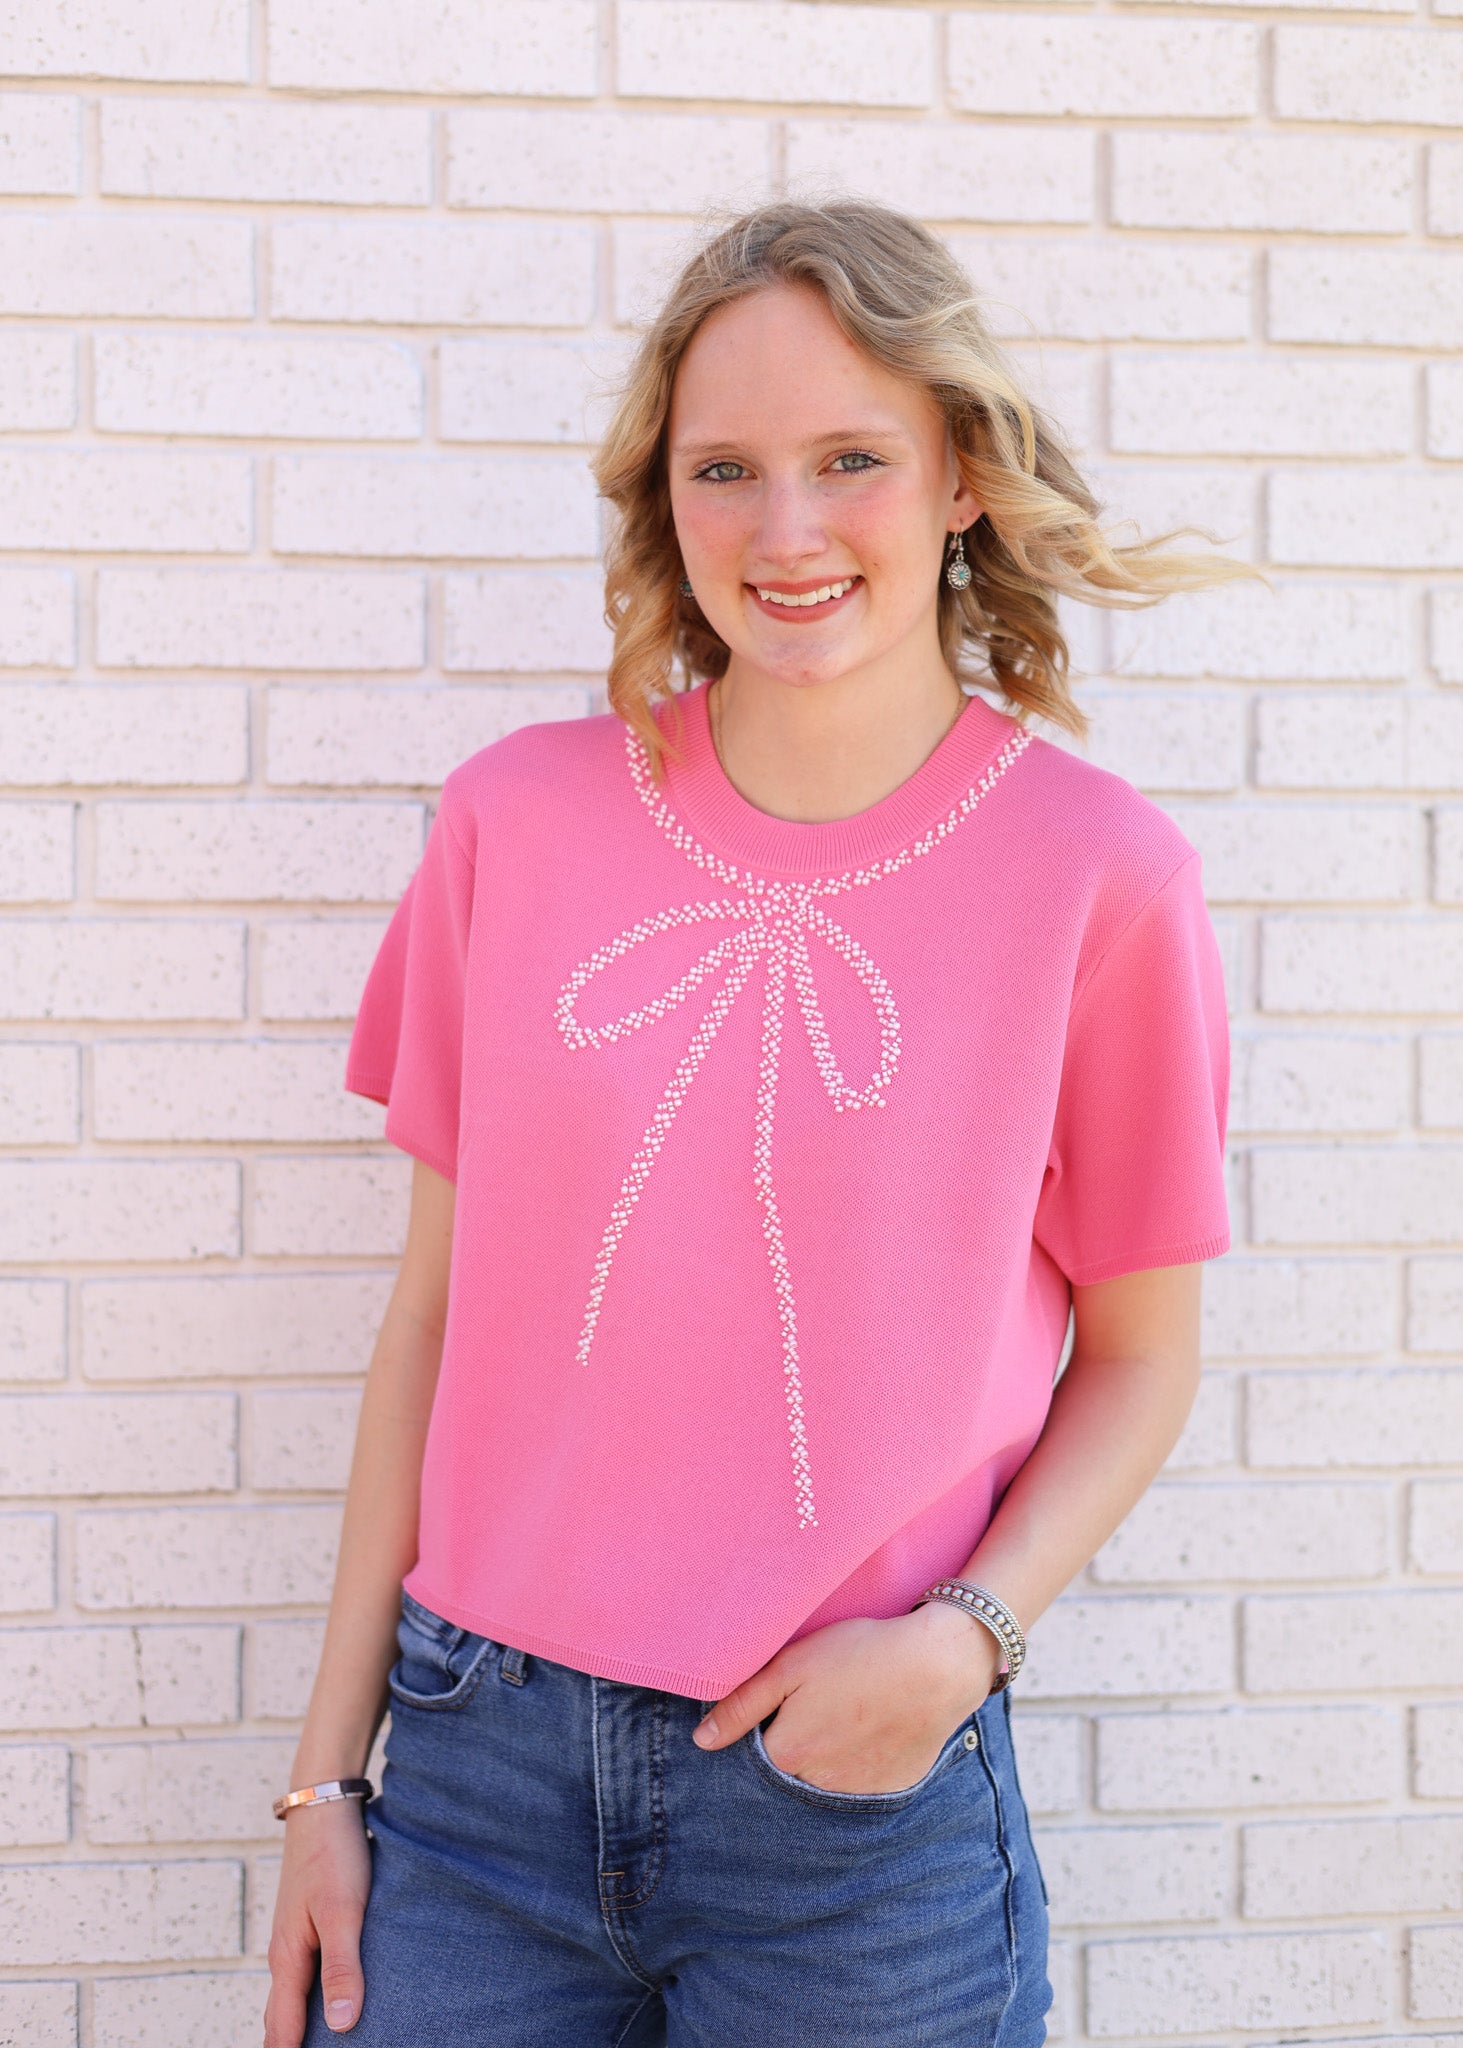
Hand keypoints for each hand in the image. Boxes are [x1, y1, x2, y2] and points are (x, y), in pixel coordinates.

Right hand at [264, 1798, 370, 2042]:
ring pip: (291, 1999)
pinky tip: (328, 2006)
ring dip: (297, 2028)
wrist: (323, 1806)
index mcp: (288, 1959)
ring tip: (315, 2046)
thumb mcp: (344, 1912)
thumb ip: (343, 1968)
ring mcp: (294, 1940)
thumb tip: (342, 2026)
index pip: (283, 2030)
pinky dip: (309, 2003)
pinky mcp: (309, 1926)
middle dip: (286, 2047)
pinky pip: (304, 1978)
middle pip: (281, 2020)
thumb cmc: (334, 1857)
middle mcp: (285, 1955)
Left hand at [691, 1604, 1002, 1795]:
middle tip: (824, 1696)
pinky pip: (863, 1778)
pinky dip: (863, 1756)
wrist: (938, 1665)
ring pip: (826, 1773)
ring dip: (829, 1748)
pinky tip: (874, 1723)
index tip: (788, 1693)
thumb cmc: (861, 1654)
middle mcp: (818, 1785)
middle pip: (791, 1763)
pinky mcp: (892, 1787)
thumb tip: (702, 1741)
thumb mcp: (792, 1665)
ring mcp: (858, 1791)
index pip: (756, 1748)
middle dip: (798, 1734)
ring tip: (850, 1705)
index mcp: (787, 1754)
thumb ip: (742, 1705)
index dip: (769, 1717)